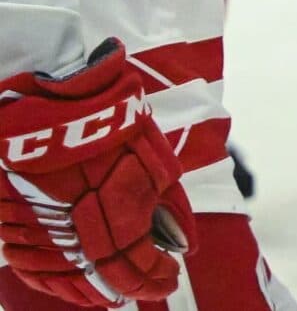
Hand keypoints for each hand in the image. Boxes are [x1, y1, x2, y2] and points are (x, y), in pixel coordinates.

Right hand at [0, 43, 193, 308]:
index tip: (170, 279)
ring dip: (94, 291)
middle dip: (131, 286)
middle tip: (148, 289)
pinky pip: (33, 268)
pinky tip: (71, 284)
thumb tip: (181, 242)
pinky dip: (55, 282)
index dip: (157, 277)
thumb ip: (167, 203)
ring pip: (67, 281)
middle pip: (105, 277)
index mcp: (117, 216)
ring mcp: (41, 233)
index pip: (139, 265)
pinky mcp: (12, 226)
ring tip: (114, 295)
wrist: (46, 102)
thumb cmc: (107, 123)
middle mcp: (77, 233)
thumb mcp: (153, 157)